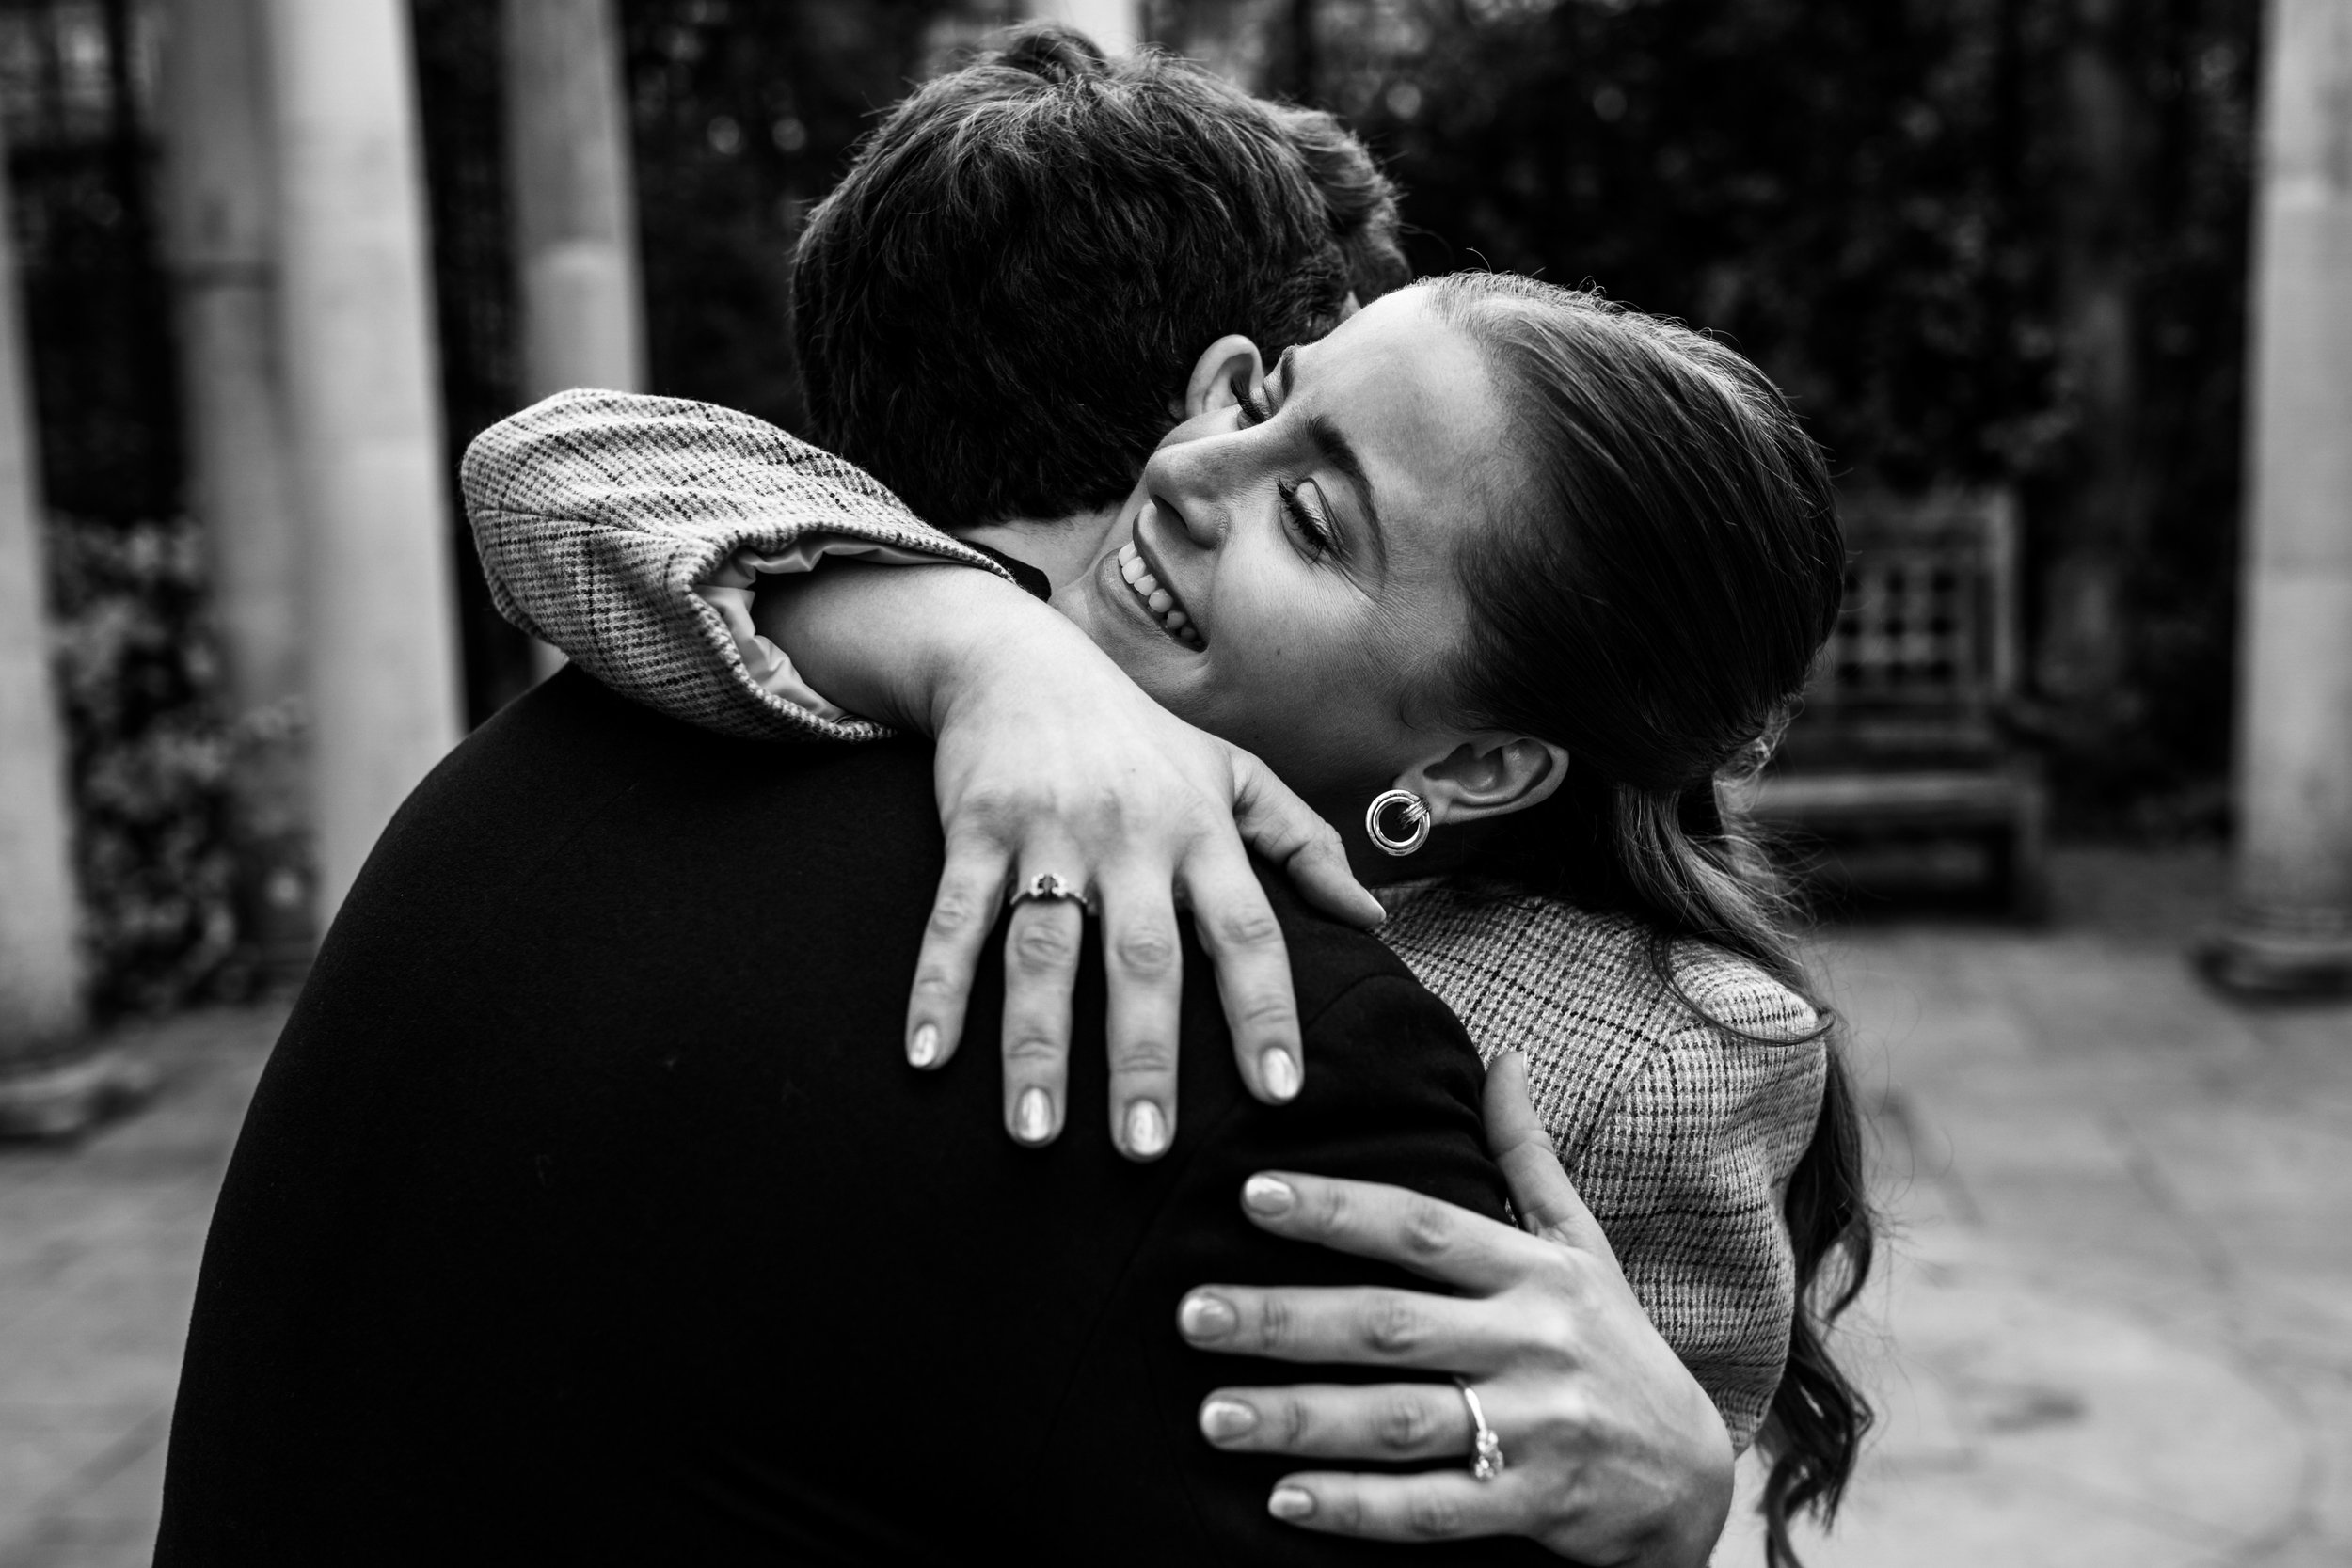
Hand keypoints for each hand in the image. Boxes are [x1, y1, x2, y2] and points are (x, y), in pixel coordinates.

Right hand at [908, 582, 1384, 1158]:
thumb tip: (1374, 921)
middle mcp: (1131, 835)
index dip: (1265, 1011)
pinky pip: (953, 918)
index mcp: (1203, 830)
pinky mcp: (974, 828)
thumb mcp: (1235, 774)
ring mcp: (1048, 832)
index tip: (1280, 1093)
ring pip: (1043, 950)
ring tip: (1034, 1134)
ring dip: (1036, 1044)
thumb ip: (1305, 848)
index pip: (1248, 930)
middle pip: (1143, 958)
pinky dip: (937, 986)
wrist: (1021, 658)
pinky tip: (926, 1057)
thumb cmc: (1141, 738)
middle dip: (1145, 1057)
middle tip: (1148, 1150)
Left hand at [1176, 1052, 1734, 1563]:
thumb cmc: (1611, 1344)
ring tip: (1212, 1415)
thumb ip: (1528, 1156)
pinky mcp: (1536, 1505)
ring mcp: (1536, 1427)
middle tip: (1192, 1314)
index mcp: (1533, 1271)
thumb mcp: (1583, 1245)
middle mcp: (1532, 1341)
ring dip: (1302, 1419)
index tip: (1252, 1195)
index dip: (1338, 1210)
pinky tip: (1284, 1500)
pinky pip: (1434, 1510)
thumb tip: (1504, 1054)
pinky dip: (1359, 1508)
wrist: (1690, 1479)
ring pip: (1400, 1420)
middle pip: (1390, 1325)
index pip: (1422, 1228)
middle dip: (1285, 1319)